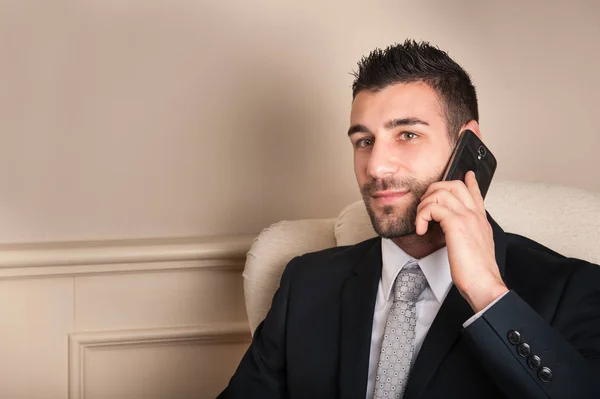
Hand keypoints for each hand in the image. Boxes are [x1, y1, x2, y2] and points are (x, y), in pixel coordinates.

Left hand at [415, 171, 507, 312]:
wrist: (484, 284)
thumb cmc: (478, 273)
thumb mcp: (476, 249)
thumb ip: (470, 237)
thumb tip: (459, 235)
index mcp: (480, 221)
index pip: (476, 193)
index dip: (470, 182)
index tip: (467, 175)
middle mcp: (475, 215)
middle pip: (454, 185)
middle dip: (433, 191)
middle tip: (424, 206)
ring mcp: (466, 217)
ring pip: (440, 192)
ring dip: (424, 205)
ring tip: (421, 221)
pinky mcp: (456, 224)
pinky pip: (432, 207)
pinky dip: (421, 216)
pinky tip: (421, 229)